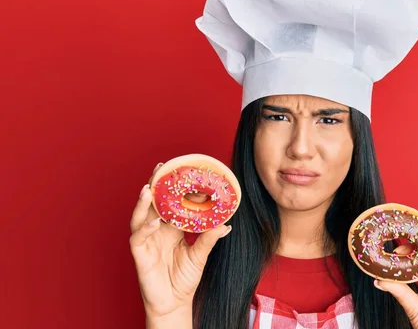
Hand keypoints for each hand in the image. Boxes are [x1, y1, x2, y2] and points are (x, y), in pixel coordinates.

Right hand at [129, 163, 231, 317]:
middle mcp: (157, 230)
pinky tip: (153, 221)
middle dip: (155, 185)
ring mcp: (147, 241)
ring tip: (149, 187)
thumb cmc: (184, 279)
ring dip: (144, 202)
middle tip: (161, 167)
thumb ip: (209, 239)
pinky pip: (138, 238)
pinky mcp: (140, 254)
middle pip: (153, 203)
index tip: (185, 173)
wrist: (174, 303)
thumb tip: (226, 224)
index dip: (176, 189)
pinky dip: (145, 228)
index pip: (172, 203)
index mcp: (171, 228)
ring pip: (140, 216)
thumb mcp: (200, 256)